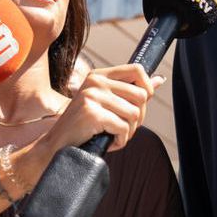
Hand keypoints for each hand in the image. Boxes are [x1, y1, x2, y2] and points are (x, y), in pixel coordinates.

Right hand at [37, 65, 163, 155]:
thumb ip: (130, 91)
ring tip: (113, 135)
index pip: (137, 69)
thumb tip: (159, 80)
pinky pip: (123, 128)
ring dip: (128, 131)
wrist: (57, 146)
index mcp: (99, 76)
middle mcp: (95, 82)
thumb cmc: (84, 127)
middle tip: (123, 127)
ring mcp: (93, 96)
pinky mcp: (92, 114)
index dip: (147, 88)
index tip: (141, 104)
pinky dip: (120, 141)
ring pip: (134, 114)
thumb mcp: (105, 103)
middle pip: (141, 95)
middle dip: (138, 117)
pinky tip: (107, 142)